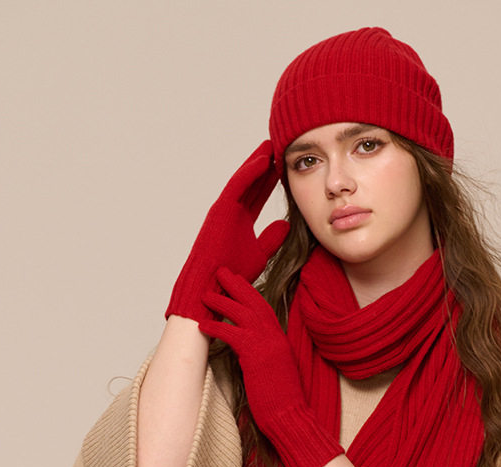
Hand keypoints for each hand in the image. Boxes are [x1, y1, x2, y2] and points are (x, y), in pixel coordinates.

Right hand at [165, 141, 289, 323]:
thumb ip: (272, 238)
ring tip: (270, 146)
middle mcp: (231, 211)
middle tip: (278, 147)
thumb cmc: (233, 275)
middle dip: (264, 166)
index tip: (283, 167)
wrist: (214, 286)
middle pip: (251, 183)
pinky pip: (236, 187)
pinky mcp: (219, 210)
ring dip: (256, 162)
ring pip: (243, 180)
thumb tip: (286, 225)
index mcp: (240, 220)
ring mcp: (224, 209)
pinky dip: (249, 172)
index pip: (258, 195)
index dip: (270, 180)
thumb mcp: (261, 254)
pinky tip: (262, 160)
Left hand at [199, 269, 342, 466]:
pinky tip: (204, 324)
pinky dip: (217, 327)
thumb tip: (251, 352)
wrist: (292, 417)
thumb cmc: (283, 402)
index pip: (264, 309)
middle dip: (237, 286)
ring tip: (205, 294)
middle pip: (255, 302)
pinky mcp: (257, 356)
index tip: (237, 283)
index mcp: (281, 341)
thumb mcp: (276, 371)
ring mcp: (268, 345)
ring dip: (222, 301)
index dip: (250, 294)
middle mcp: (276, 338)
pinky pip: (233, 334)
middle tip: (221, 273)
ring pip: (242, 313)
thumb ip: (266, 356)